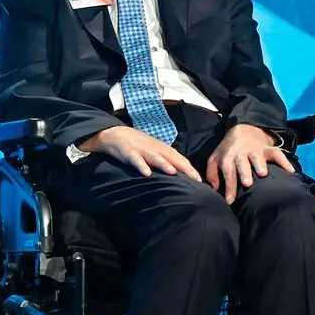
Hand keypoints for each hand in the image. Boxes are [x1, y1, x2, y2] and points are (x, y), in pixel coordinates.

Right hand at [78, 126, 201, 181]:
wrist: (113, 133)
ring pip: (155, 157)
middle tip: (195, 179)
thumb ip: (164, 161)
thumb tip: (178, 176)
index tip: (201, 181)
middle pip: (171, 157)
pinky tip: (146, 173)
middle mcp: (154, 148)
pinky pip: (134, 159)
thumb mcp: (152, 152)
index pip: (179, 158)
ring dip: (164, 164)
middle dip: (184, 168)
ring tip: (173, 172)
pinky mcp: (127, 152)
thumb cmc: (136, 146)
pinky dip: (140, 165)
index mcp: (161, 149)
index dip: (190, 169)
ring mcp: (140, 149)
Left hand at [206, 124, 294, 203]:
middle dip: (244, 172)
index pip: (227, 171)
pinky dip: (284, 161)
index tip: (230, 201)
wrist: (243, 131)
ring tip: (263, 174)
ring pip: (257, 156)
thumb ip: (212, 174)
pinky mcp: (267, 149)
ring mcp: (255, 150)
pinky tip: (290, 172)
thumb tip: (215, 190)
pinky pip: (276, 153)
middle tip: (247, 184)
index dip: (228, 186)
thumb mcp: (215, 159)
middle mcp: (241, 153)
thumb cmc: (228, 151)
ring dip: (260, 164)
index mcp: (228, 157)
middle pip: (242, 163)